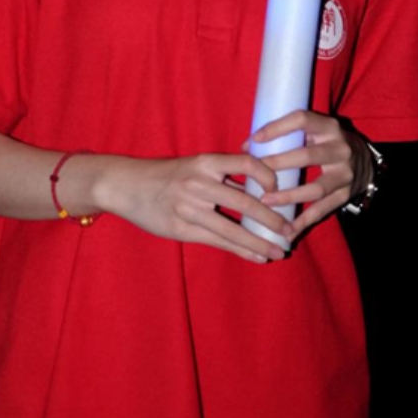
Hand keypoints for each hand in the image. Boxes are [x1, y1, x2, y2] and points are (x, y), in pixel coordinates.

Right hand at [103, 153, 293, 263]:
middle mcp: (199, 183)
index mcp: (205, 162)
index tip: (280, 189)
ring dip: (260, 242)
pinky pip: (218, 242)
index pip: (246, 163)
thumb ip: (223, 177)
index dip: (267, 176)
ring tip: (280, 251)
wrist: (126, 185)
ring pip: (233, 228)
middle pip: (244, 202)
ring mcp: (189, 208)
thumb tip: (260, 189)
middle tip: (291, 230)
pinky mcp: (181, 229)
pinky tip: (257, 256)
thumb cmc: (166, 175)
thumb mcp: (194, 166)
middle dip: (272, 219)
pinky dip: (241, 250)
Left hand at [247, 111, 373, 239]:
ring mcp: (345, 174)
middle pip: (307, 156)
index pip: (302, 119)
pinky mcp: (346, 195)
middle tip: (254, 173)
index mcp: (329, 127)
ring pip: (315, 188)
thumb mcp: (317, 130)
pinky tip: (286, 230)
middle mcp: (340, 148)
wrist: (364, 161)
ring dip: (288, 196)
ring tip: (265, 202)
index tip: (253, 140)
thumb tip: (248, 145)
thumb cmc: (327, 142)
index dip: (277, 128)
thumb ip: (291, 134)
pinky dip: (303, 221)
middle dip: (278, 164)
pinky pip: (322, 210)